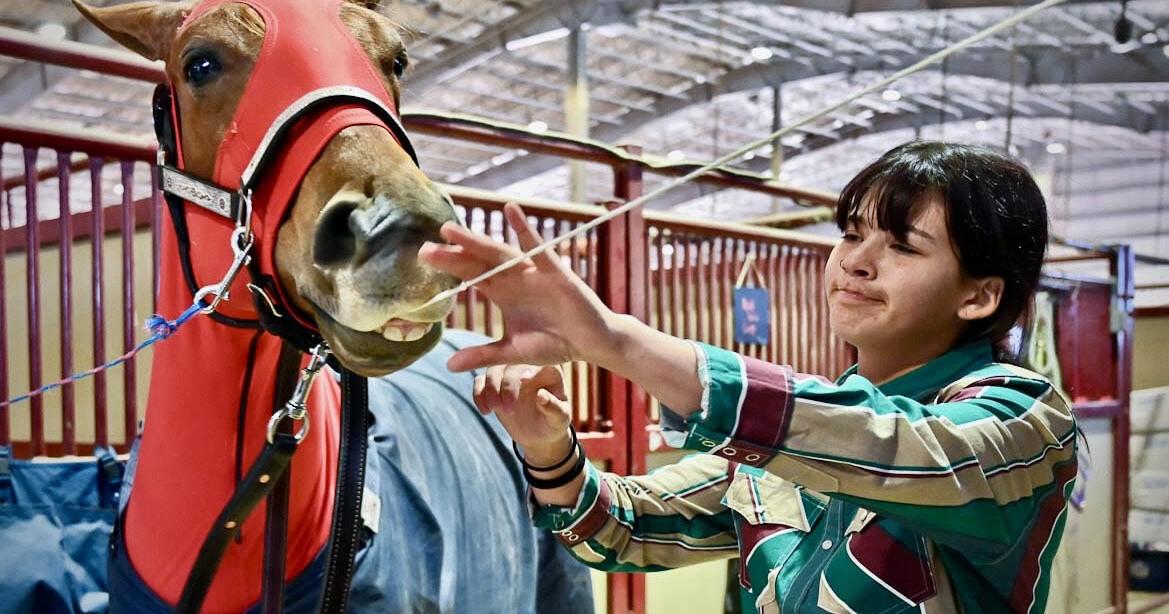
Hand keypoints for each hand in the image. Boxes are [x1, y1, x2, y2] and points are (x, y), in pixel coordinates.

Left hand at [420, 203, 619, 371]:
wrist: (590, 344)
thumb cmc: (554, 343)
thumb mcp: (513, 351)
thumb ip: (483, 355)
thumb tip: (449, 365)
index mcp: (503, 293)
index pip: (471, 276)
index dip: (449, 267)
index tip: (424, 259)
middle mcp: (514, 278)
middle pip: (478, 262)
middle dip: (453, 254)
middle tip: (426, 247)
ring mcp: (532, 272)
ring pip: (499, 253)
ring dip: (476, 242)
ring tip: (451, 232)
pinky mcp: (554, 270)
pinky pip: (536, 246)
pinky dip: (524, 228)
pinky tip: (510, 209)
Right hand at [474, 364, 572, 462]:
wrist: (538, 434)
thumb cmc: (554, 423)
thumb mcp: (559, 419)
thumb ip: (554, 408)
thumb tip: (541, 396)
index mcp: (548, 368)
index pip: (536, 362)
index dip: (528, 368)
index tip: (524, 380)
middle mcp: (527, 366)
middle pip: (511, 363)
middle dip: (506, 383)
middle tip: (507, 408)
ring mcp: (508, 374)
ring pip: (493, 370)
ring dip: (490, 389)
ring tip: (494, 409)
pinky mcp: (494, 384)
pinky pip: (480, 381)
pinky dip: (479, 394)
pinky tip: (485, 410)